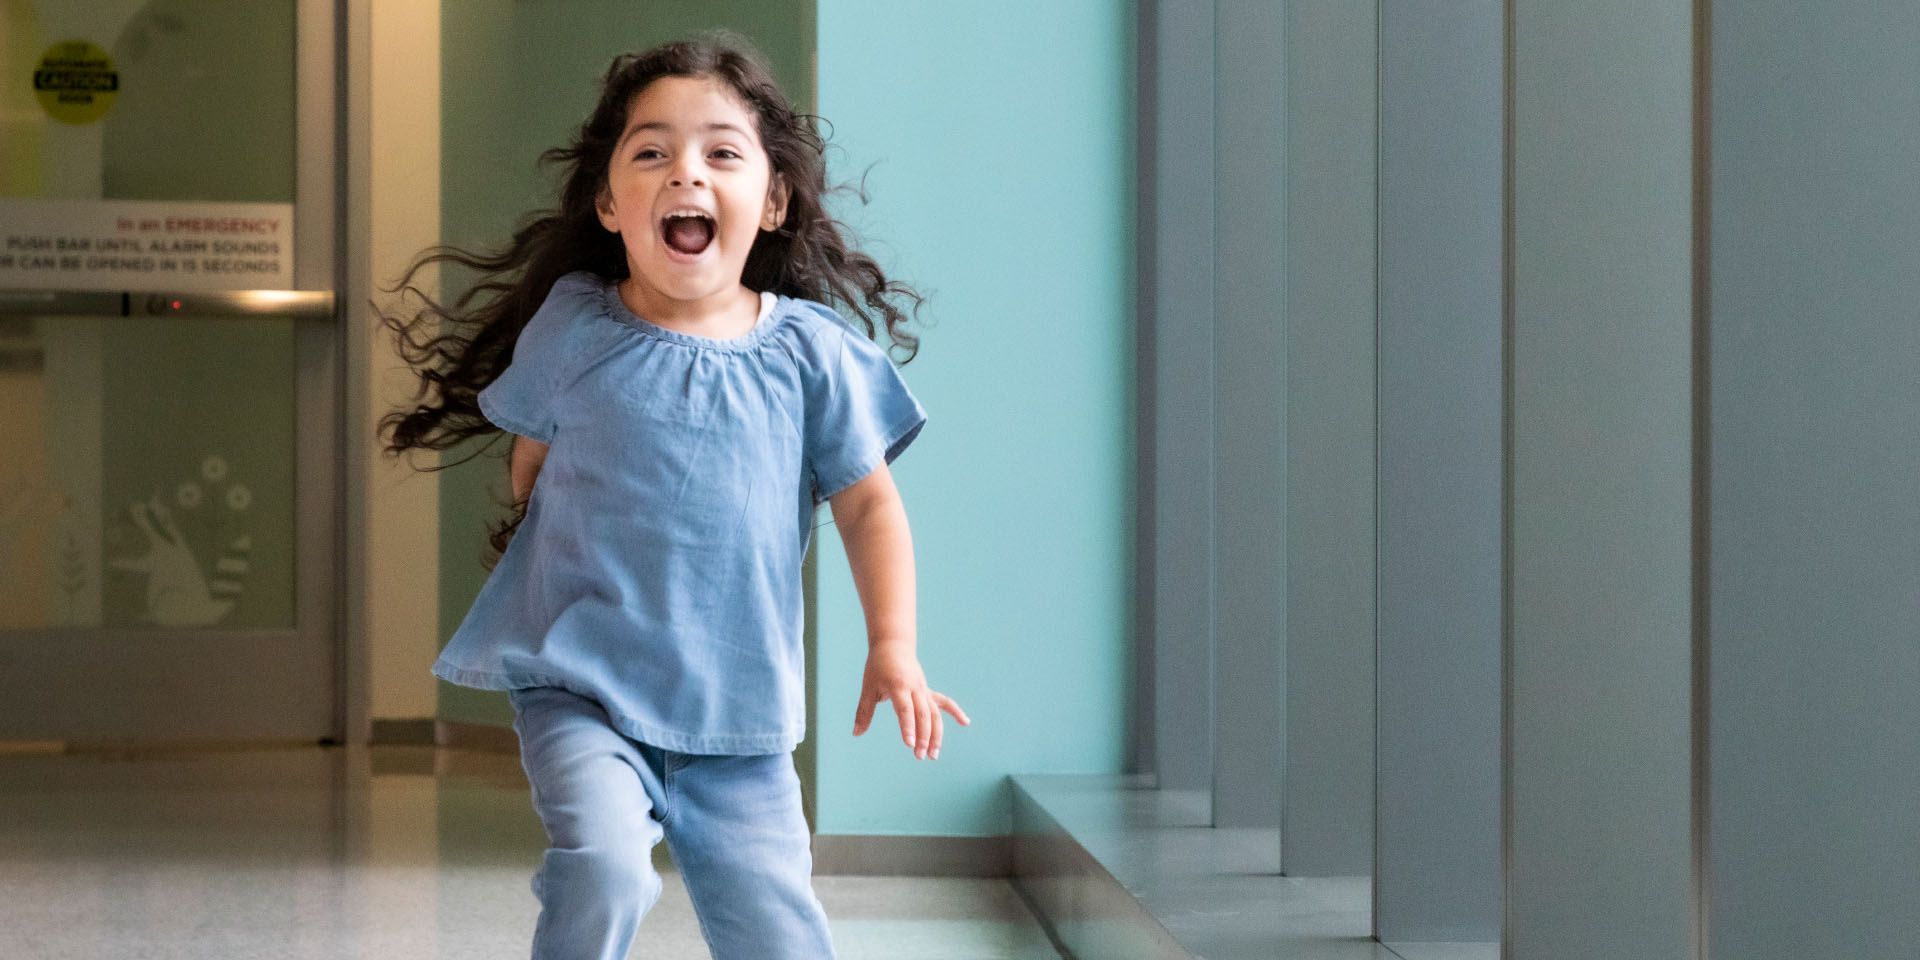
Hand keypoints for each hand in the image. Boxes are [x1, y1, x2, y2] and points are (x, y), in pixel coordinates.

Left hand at [853, 644, 969, 758]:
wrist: (894, 646)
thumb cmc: (878, 666)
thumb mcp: (868, 687)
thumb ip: (864, 712)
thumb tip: (856, 734)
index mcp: (898, 686)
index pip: (905, 709)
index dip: (907, 727)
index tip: (909, 744)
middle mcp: (915, 688)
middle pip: (923, 714)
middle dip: (923, 737)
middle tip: (920, 756)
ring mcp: (924, 690)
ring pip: (934, 713)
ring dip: (936, 734)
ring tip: (934, 755)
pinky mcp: (927, 691)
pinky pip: (944, 702)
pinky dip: (955, 712)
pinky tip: (965, 722)